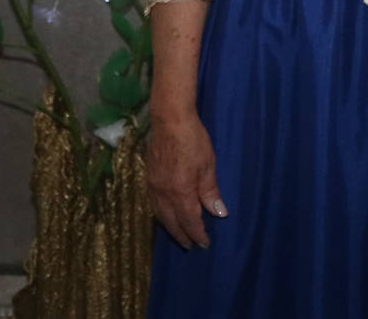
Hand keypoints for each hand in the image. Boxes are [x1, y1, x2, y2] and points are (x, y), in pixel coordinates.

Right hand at [147, 113, 226, 248]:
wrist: (169, 121)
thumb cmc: (193, 141)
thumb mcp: (208, 166)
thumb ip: (210, 192)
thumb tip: (218, 214)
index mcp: (180, 193)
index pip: (189, 221)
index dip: (197, 234)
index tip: (205, 244)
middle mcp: (163, 195)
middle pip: (172, 222)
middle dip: (182, 236)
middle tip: (191, 246)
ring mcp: (153, 187)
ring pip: (160, 215)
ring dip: (170, 227)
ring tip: (179, 234)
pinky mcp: (149, 178)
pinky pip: (154, 205)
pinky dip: (161, 215)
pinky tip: (166, 214)